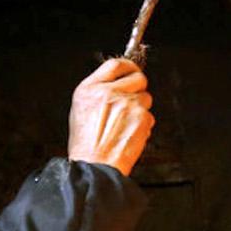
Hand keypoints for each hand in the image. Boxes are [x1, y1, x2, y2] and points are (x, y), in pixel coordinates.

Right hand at [68, 56, 153, 174]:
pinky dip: (144, 125)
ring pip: (146, 98)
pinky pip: (150, 116)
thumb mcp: (81, 110)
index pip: (115, 64)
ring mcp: (127, 104)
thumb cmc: (86, 144)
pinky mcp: (141, 117)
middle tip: (133, 101)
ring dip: (141, 109)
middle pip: (138, 77)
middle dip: (139, 88)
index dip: (128, 66)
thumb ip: (99, 92)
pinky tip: (130, 135)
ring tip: (125, 125)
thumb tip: (118, 83)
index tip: (133, 70)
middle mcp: (108, 92)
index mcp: (90, 89)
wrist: (95, 165)